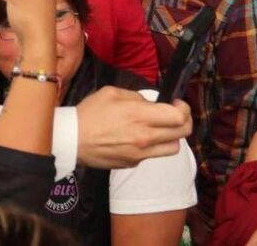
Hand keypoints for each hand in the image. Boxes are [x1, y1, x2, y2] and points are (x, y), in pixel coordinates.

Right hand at [75, 86, 190, 167]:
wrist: (72, 140)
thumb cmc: (89, 113)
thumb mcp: (111, 93)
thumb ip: (136, 96)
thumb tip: (150, 104)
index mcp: (139, 116)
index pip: (178, 116)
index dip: (183, 108)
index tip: (176, 103)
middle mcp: (145, 137)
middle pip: (182, 133)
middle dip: (184, 121)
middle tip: (175, 115)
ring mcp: (140, 154)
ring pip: (173, 148)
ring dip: (172, 137)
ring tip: (160, 129)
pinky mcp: (133, 163)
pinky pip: (153, 155)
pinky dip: (152, 146)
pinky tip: (139, 139)